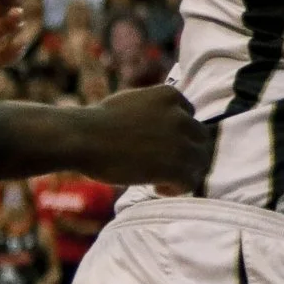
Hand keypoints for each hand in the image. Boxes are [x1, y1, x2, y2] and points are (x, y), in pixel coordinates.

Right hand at [72, 85, 210, 189]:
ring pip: (199, 161)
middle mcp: (182, 116)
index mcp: (172, 95)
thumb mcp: (133, 101)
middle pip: (201, 139)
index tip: (161, 147)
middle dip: (186, 153)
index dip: (179, 135)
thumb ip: (154, 109)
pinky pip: (190, 181)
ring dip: (183, 172)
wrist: (83, 138)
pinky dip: (177, 188)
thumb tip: (162, 122)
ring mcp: (181, 141)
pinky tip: (157, 187)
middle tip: (165, 166)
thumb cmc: (97, 122)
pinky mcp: (175, 166)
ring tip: (161, 180)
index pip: (190, 117)